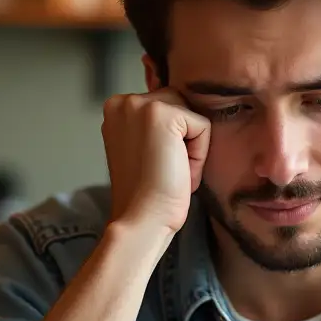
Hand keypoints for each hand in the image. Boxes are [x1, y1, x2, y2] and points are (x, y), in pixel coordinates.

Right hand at [101, 88, 210, 233]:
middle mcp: (123, 101)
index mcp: (116, 108)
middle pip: (180, 105)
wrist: (142, 218)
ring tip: (171, 169)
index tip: (153, 165)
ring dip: (191, 146)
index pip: (166, 105)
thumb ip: (153, 125)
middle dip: (182, 139)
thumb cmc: (147, 192)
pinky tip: (179, 171)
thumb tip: (183, 112)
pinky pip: (203, 126)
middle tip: (164, 169)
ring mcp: (140, 105)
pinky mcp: (163, 115)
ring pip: (192, 115)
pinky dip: (199, 154)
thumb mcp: (143, 147)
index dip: (170, 140)